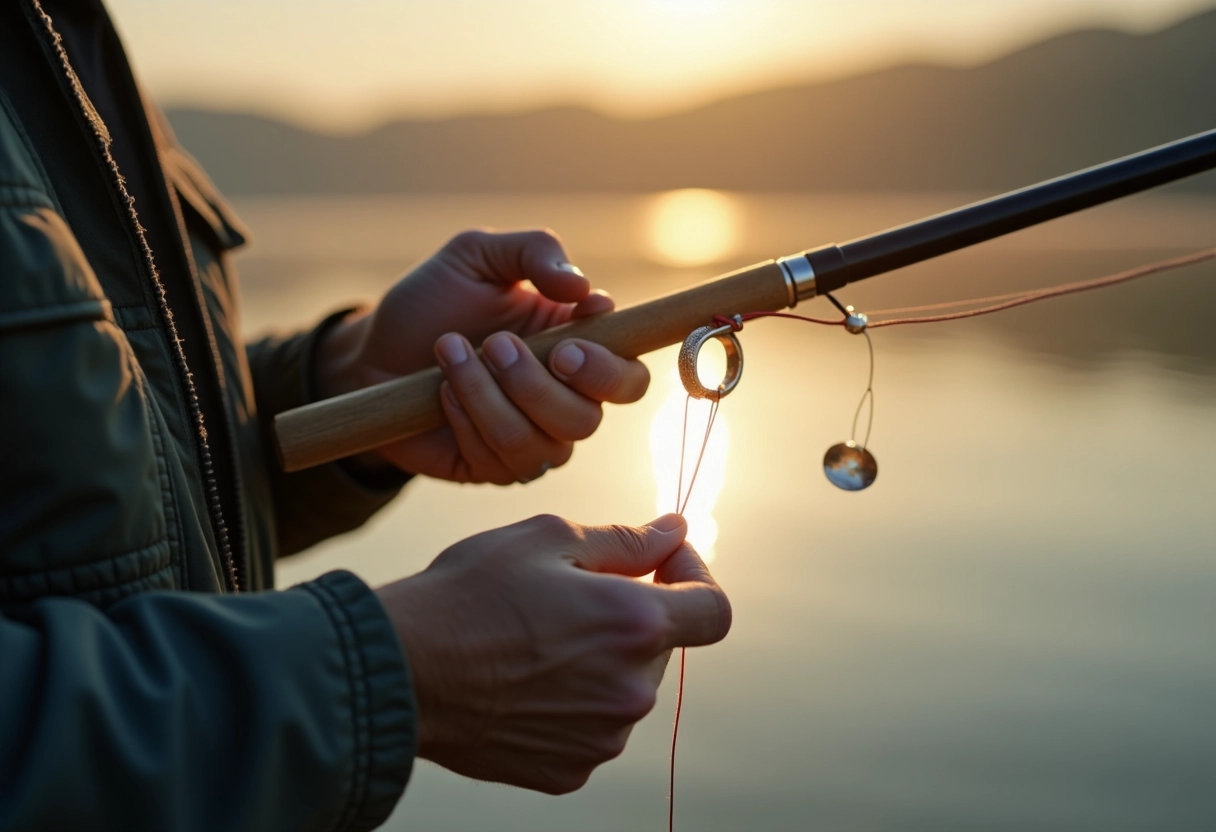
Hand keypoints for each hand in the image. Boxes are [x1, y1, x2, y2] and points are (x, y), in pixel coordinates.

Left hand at [315, 229, 649, 482]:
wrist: (371, 352)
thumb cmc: (433, 300)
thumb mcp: (477, 255)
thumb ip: (535, 251)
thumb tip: (586, 288)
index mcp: (579, 348)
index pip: (630, 376)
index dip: (609, 368)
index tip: (565, 343)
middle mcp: (566, 400)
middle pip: (591, 418)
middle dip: (540, 386)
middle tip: (497, 344)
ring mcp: (532, 439)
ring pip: (543, 444)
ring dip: (491, 395)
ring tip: (450, 351)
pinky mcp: (494, 468)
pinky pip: (501, 459)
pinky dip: (468, 417)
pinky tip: (440, 390)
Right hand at [374, 514, 731, 793]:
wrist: (400, 670)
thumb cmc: (469, 592)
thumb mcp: (547, 539)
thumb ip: (625, 539)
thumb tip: (675, 531)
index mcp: (635, 625)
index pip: (715, 610)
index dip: (696, 580)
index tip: (662, 563)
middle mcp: (631, 692)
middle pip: (662, 648)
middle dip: (632, 617)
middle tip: (569, 596)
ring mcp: (601, 739)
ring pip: (624, 690)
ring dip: (600, 661)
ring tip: (533, 641)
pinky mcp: (567, 771)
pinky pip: (589, 729)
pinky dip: (571, 704)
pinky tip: (522, 681)